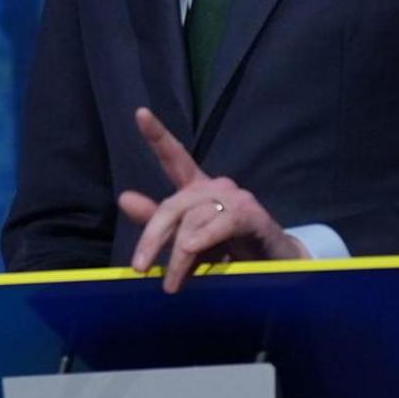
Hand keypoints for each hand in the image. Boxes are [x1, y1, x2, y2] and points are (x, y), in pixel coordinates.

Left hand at [117, 107, 303, 291]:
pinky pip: (221, 224)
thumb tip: (124, 197)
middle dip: (153, 238)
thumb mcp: (186, 239)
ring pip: (193, 221)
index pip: (174, 157)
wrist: (274, 265)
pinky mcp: (251, 214)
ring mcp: (235, 197)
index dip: (157, 135)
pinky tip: (190, 249)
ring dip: (178, 256)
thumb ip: (156, 221)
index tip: (140, 113)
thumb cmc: (227, 249)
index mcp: (197, 188)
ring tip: (171, 284)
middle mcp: (215, 186)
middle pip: (172, 206)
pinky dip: (203, 239)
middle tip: (139, 268)